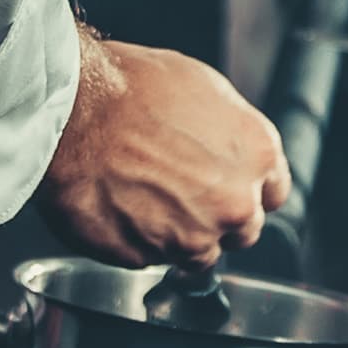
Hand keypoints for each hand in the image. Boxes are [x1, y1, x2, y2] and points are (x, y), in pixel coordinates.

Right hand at [40, 35, 289, 267]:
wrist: (75, 111)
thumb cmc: (131, 88)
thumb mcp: (203, 89)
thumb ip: (229, 134)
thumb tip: (228, 148)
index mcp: (258, 157)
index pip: (272, 195)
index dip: (248, 190)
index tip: (229, 186)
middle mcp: (233, 205)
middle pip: (241, 230)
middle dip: (217, 217)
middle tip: (178, 190)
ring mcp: (190, 239)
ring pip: (196, 254)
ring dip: (175, 233)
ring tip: (141, 195)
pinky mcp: (145, 259)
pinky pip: (147, 257)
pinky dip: (134, 240)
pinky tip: (117, 204)